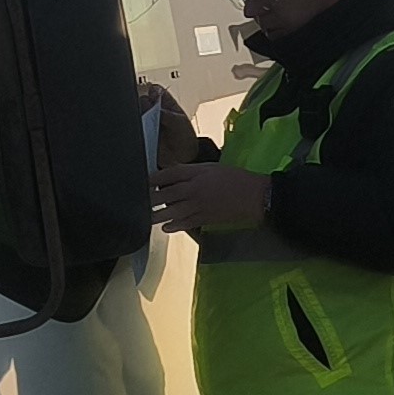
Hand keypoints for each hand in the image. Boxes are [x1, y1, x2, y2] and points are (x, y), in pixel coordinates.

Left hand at [148, 160, 270, 234]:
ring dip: (157, 214)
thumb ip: (191, 171)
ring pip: (171, 211)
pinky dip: (173, 226)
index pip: (168, 175)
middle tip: (139, 200)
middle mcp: (193, 190)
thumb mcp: (212, 167)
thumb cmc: (235, 178)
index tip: (143, 181)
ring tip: (147, 216)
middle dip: (150, 198)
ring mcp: (198, 206)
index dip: (153, 178)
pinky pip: (184, 223)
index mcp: (196, 174)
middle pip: (165, 194)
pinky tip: (165, 227)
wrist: (254, 196)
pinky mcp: (204, 219)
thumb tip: (173, 175)